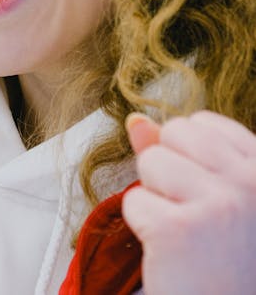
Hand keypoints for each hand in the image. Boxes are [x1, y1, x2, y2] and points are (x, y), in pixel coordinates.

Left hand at [122, 111, 255, 294]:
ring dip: (154, 196)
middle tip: (191, 213)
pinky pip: (133, 200)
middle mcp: (250, 182)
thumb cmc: (221, 258)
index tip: (204, 194)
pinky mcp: (179, 228)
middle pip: (173, 133)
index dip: (188, 156)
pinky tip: (170, 249)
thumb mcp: (215, 196)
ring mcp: (218, 204)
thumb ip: (180, 154)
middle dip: (167, 169)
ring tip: (182, 230)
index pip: (202, 123)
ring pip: (149, 161)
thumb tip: (135, 120)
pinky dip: (141, 225)